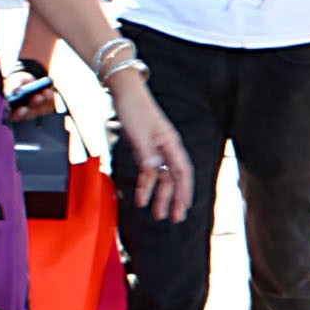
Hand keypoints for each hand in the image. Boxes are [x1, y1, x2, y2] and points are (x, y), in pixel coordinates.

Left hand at [112, 82, 194, 221]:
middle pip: (174, 178)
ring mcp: (156, 149)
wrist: (124, 90)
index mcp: (170, 143)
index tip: (185, 207)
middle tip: (175, 219)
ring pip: (161, 177)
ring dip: (159, 196)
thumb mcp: (138, 132)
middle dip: (175, 199)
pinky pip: (148, 172)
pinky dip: (145, 185)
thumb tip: (154, 169)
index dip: (185, 190)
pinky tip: (142, 198)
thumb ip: (146, 152)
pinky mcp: (145, 149)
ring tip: (157, 214)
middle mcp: (167, 148)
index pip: (182, 171)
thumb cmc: (134, 108)